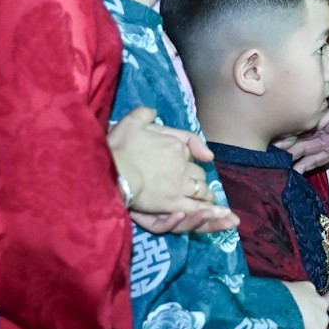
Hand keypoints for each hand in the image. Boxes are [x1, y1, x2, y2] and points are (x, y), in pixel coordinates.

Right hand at [109, 108, 234, 233]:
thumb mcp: (131, 122)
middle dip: (200, 182)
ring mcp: (180, 185)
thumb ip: (144, 114)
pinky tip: (216, 215)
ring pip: (202, 192)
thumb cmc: (119, 148)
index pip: (192, 154)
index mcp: (176, 146)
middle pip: (199, 175)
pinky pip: (196, 208)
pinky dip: (208, 213)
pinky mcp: (174, 202)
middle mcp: (183, 165)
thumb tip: (153, 113)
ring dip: (207, 197)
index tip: (188, 168)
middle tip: (201, 190)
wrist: (112, 171)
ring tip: (213, 205)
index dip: (192, 162)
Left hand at [281, 280, 328, 328]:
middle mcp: (324, 314)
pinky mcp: (308, 286)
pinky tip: (291, 303)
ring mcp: (317, 299)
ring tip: (292, 318)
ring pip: (315, 311)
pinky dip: (302, 300)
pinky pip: (308, 296)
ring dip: (306, 316)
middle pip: (317, 327)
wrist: (274, 302)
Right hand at [282, 103, 328, 172]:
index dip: (299, 129)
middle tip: (270, 151)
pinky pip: (318, 159)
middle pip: (305, 135)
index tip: (283, 136)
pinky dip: (306, 165)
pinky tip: (293, 172)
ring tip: (276, 164)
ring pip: (308, 148)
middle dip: (288, 143)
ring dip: (293, 155)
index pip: (314, 122)